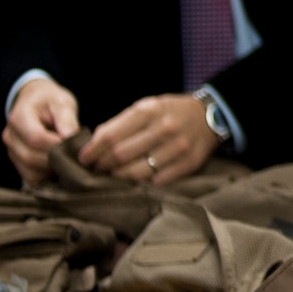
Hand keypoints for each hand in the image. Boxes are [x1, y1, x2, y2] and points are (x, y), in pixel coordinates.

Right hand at [3, 77, 79, 184]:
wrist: (36, 102)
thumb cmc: (50, 101)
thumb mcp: (62, 102)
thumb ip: (67, 119)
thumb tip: (70, 138)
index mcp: (19, 118)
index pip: (35, 138)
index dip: (57, 145)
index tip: (77, 146)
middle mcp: (10, 137)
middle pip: (31, 158)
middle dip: (57, 160)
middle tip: (79, 158)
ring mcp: (12, 152)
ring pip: (30, 171)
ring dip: (53, 171)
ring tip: (72, 162)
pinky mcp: (18, 163)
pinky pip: (31, 178)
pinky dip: (48, 177)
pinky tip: (62, 168)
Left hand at [76, 94, 219, 184]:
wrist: (209, 116)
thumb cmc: (169, 112)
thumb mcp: (146, 107)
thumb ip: (120, 124)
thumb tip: (94, 144)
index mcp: (149, 111)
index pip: (110, 136)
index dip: (92, 151)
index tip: (83, 158)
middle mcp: (164, 128)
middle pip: (120, 156)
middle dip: (102, 166)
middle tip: (96, 169)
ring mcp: (178, 148)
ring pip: (137, 172)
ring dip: (119, 177)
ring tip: (112, 176)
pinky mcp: (189, 164)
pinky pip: (157, 181)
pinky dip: (142, 184)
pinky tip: (134, 181)